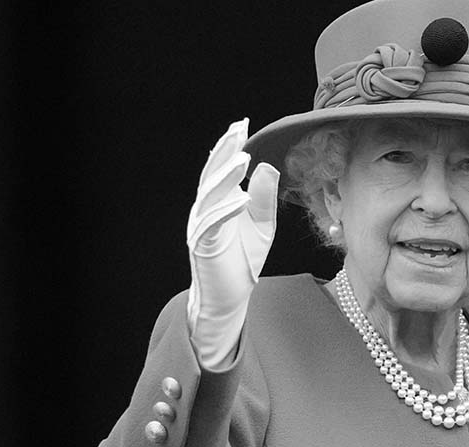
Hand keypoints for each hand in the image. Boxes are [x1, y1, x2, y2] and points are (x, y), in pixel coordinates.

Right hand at [186, 119, 278, 366]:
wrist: (230, 298)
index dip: (230, 148)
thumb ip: (264, 198)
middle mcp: (205, 211)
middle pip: (213, 175)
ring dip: (227, 177)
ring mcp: (202, 227)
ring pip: (211, 195)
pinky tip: (241, 198)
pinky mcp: (203, 246)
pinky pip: (213, 224)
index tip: (242, 126)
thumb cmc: (243, 261)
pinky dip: (227, 210)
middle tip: (238, 130)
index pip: (222, 170)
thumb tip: (267, 167)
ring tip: (243, 159)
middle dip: (225, 151)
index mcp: (218, 203)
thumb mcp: (262, 226)